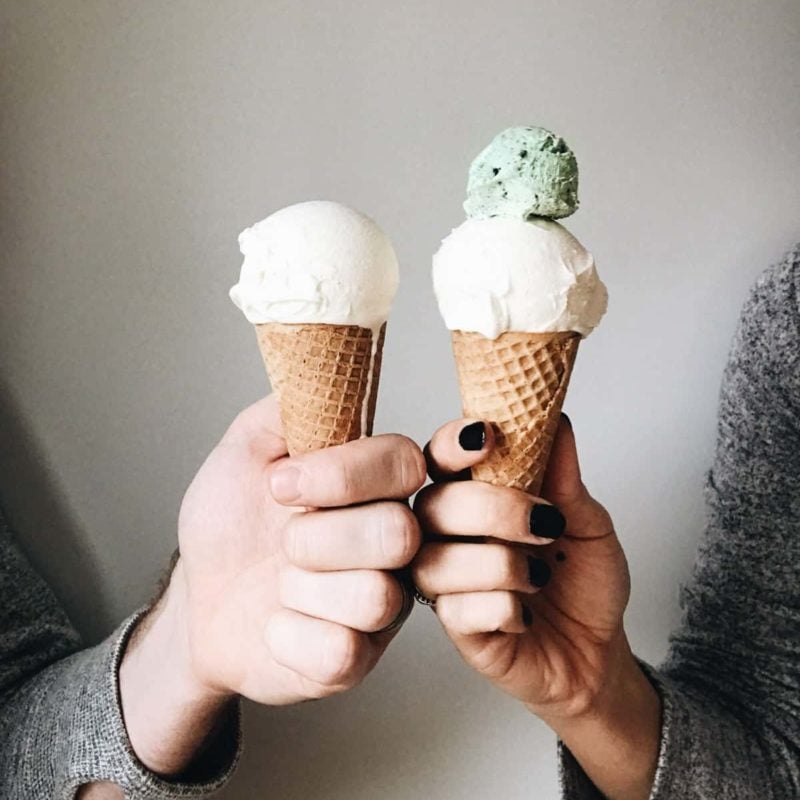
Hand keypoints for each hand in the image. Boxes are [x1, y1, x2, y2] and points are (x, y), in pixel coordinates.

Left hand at [120, 394, 424, 774]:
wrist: (201, 598)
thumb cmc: (231, 523)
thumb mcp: (245, 450)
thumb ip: (292, 408)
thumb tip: (333, 370)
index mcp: (375, 486)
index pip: (403, 462)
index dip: (343, 474)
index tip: (280, 484)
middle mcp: (393, 541)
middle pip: (397, 532)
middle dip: (316, 537)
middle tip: (282, 540)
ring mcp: (381, 604)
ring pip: (374, 596)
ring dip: (301, 589)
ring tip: (282, 584)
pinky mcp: (357, 661)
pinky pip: (340, 652)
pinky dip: (286, 635)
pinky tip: (276, 623)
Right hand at [412, 416, 659, 798]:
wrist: (599, 652)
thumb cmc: (583, 582)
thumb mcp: (588, 523)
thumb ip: (565, 478)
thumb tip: (554, 419)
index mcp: (473, 499)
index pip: (438, 460)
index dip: (450, 445)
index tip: (486, 437)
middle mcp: (449, 537)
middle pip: (432, 507)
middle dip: (491, 508)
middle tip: (545, 522)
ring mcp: (448, 584)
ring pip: (436, 560)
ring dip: (498, 564)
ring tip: (539, 576)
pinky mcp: (457, 630)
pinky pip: (457, 611)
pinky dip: (502, 608)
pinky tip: (526, 613)